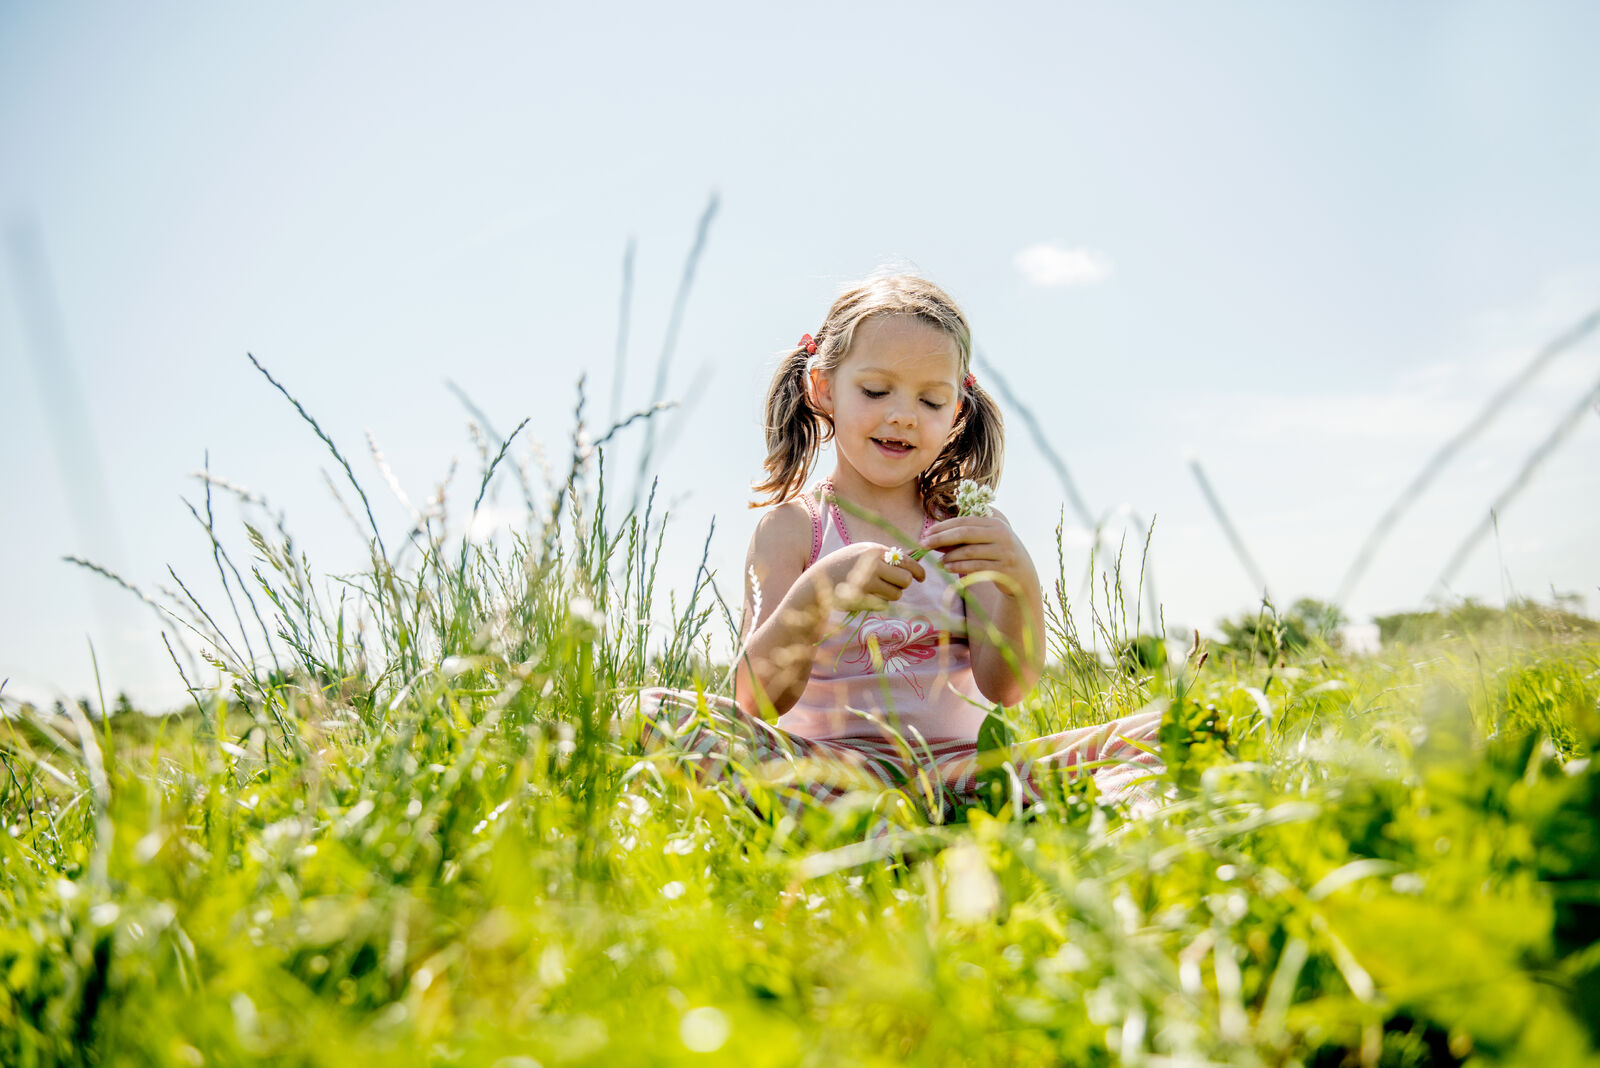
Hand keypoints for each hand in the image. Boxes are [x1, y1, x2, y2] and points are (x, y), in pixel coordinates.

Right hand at [807, 542, 926, 613]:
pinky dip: (878, 603)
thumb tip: (914, 559)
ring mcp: (867, 580)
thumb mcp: (863, 553)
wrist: (818, 580)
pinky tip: (865, 596)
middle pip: (905, 580)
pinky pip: (884, 603)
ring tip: (875, 590)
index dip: (918, 571)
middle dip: (902, 585)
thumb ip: (886, 556)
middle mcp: (873, 563)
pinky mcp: (862, 596)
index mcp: (875, 550)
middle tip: (892, 585)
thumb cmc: (844, 566)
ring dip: (890, 595)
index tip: (921, 578)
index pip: (907, 561)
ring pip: (896, 594)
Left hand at [919, 515, 1036, 596]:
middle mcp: (1001, 535)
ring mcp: (1004, 552)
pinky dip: (958, 567)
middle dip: (941, 538)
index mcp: (995, 523)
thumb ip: (963, 538)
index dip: (943, 527)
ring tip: (937, 562)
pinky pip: (975, 567)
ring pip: (969, 552)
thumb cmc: (997, 555)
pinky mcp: (1003, 569)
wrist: (1022, 576)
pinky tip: (947, 568)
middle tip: (923, 544)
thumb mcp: (985, 541)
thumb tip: (934, 538)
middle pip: (965, 534)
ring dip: (949, 556)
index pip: (964, 522)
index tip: (926, 533)